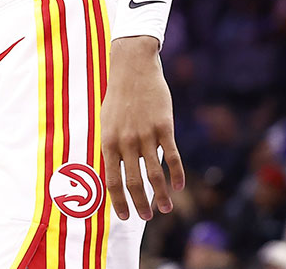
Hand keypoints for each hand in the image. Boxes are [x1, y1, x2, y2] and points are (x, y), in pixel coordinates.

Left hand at [101, 37, 184, 220]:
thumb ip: (111, 147)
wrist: (133, 68)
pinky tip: (179, 186)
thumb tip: (113, 173)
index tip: (125, 217)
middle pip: (134, 182)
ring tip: (165, 208)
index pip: (112, 180)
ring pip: (154, 173)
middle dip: (140, 204)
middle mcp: (126, 141)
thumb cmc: (118, 98)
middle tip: (147, 217)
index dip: (118, 202)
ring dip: (161, 195)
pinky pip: (172, 156)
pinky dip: (176, 174)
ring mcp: (145, 134)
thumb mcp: (106, 122)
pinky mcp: (164, 126)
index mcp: (108, 141)